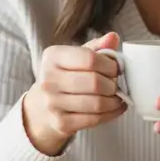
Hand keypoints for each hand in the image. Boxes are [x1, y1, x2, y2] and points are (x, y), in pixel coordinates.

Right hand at [23, 32, 126, 155]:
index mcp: (53, 57)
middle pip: (95, 82)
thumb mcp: (74, 57)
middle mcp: (49, 79)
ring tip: (119, 97)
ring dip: (115, 101)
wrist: (40, 109)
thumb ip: (95, 48)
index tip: (116, 68)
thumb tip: (113, 37)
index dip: (110, 64)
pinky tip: (115, 108)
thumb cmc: (63, 77)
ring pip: (97, 103)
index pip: (90, 59)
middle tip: (118, 84)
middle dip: (113, 84)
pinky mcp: (61, 123)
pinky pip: (94, 119)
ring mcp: (53, 103)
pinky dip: (111, 114)